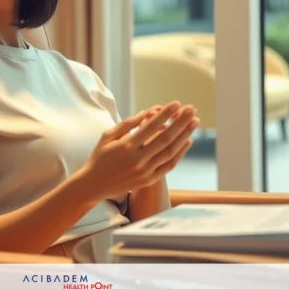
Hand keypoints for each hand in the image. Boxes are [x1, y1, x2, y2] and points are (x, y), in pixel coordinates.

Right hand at [77, 101, 198, 201]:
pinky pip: (169, 165)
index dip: (165, 114)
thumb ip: (128, 123)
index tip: (176, 103)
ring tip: (194, 122)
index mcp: (126, 146)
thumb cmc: (100, 156)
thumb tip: (149, 112)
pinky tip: (187, 140)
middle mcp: (137, 159)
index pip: (151, 126)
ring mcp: (145, 171)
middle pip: (165, 138)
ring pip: (170, 151)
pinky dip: (180, 153)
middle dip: (180, 122)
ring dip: (184, 135)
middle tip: (191, 109)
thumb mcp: (108, 135)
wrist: (94, 185)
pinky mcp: (148, 180)